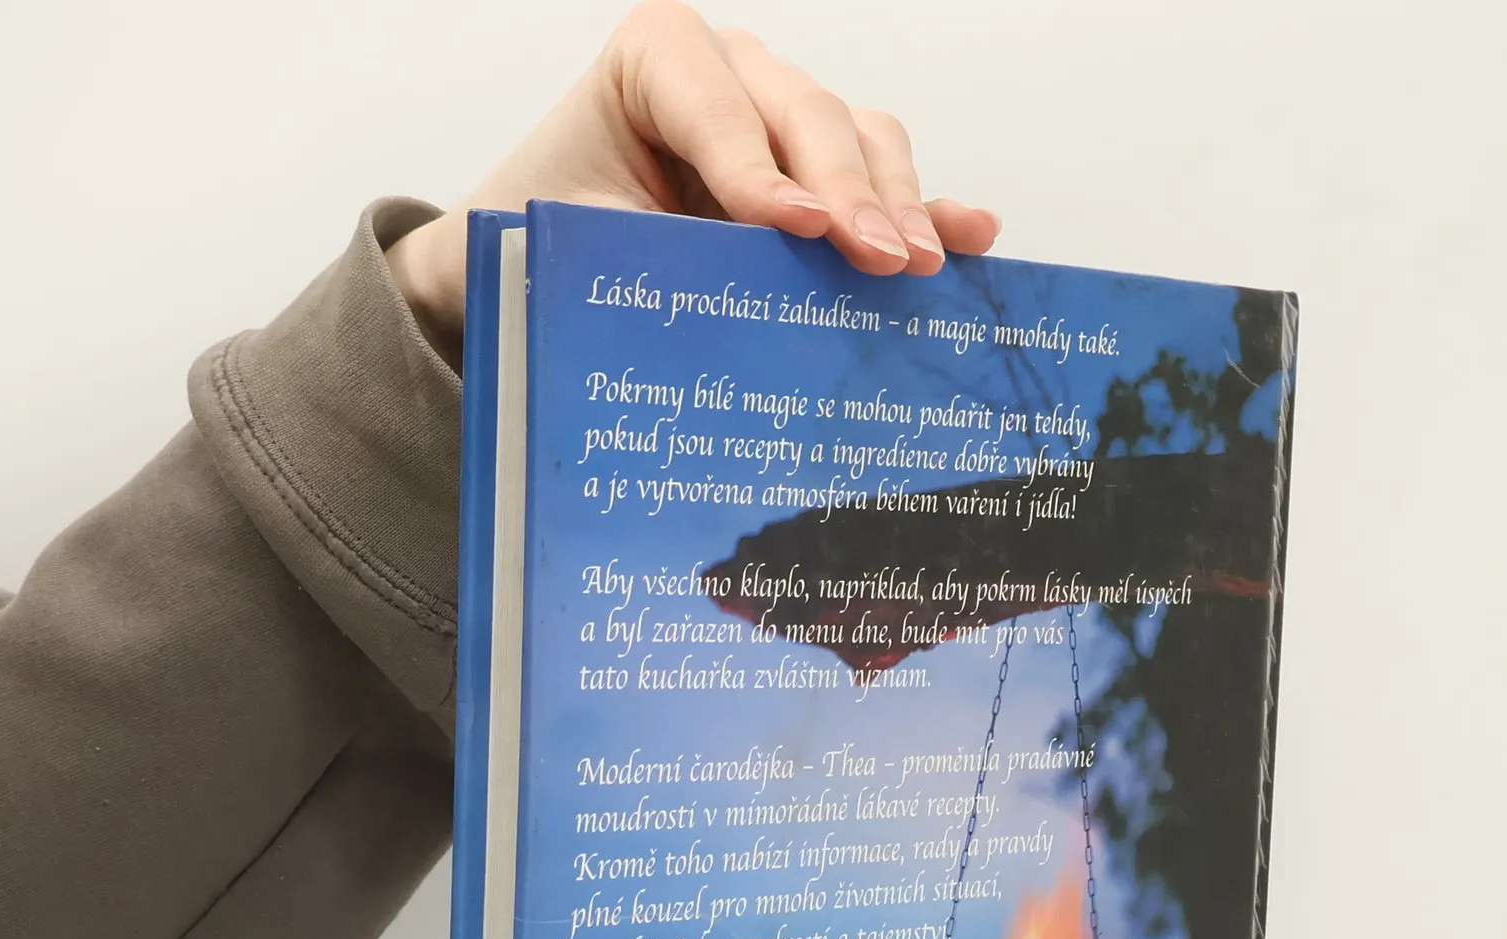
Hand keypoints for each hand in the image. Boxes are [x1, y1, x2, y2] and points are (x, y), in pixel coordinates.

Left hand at [386, 2, 1000, 360]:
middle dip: (848, 190)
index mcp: (654, 63)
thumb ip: (648, 257)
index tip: (795, 228)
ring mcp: (784, 121)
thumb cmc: (545, 244)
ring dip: (896, 204)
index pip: (716, 104)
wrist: (535, 267)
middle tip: (879, 260)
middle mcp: (730, 75)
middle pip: (806, 115)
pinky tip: (971, 236)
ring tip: (919, 267)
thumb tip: (729, 307)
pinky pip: (884, 180)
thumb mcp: (576, 247)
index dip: (757, 168)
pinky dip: (928, 209)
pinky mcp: (822, 175)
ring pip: (860, 138)